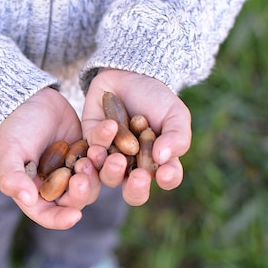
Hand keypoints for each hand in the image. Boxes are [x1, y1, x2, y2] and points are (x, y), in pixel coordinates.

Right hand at [0, 87, 101, 229]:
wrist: (29, 98)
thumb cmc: (13, 127)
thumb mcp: (8, 151)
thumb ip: (12, 177)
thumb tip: (28, 200)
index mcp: (35, 192)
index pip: (48, 214)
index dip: (60, 219)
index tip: (75, 216)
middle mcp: (57, 186)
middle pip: (75, 200)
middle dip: (82, 191)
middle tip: (83, 178)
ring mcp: (75, 169)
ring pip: (94, 180)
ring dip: (97, 170)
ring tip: (94, 152)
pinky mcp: (89, 152)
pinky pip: (102, 155)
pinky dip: (106, 145)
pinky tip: (109, 129)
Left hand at [82, 69, 191, 205]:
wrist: (128, 75)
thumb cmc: (156, 98)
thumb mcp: (174, 114)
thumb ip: (176, 137)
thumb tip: (163, 159)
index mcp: (159, 162)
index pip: (167, 178)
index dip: (167, 179)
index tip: (165, 173)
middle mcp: (134, 167)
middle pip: (134, 191)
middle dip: (136, 188)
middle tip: (137, 177)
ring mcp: (111, 159)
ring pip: (108, 177)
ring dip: (112, 171)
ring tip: (116, 158)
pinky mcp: (91, 146)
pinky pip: (92, 153)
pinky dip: (99, 144)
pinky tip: (106, 133)